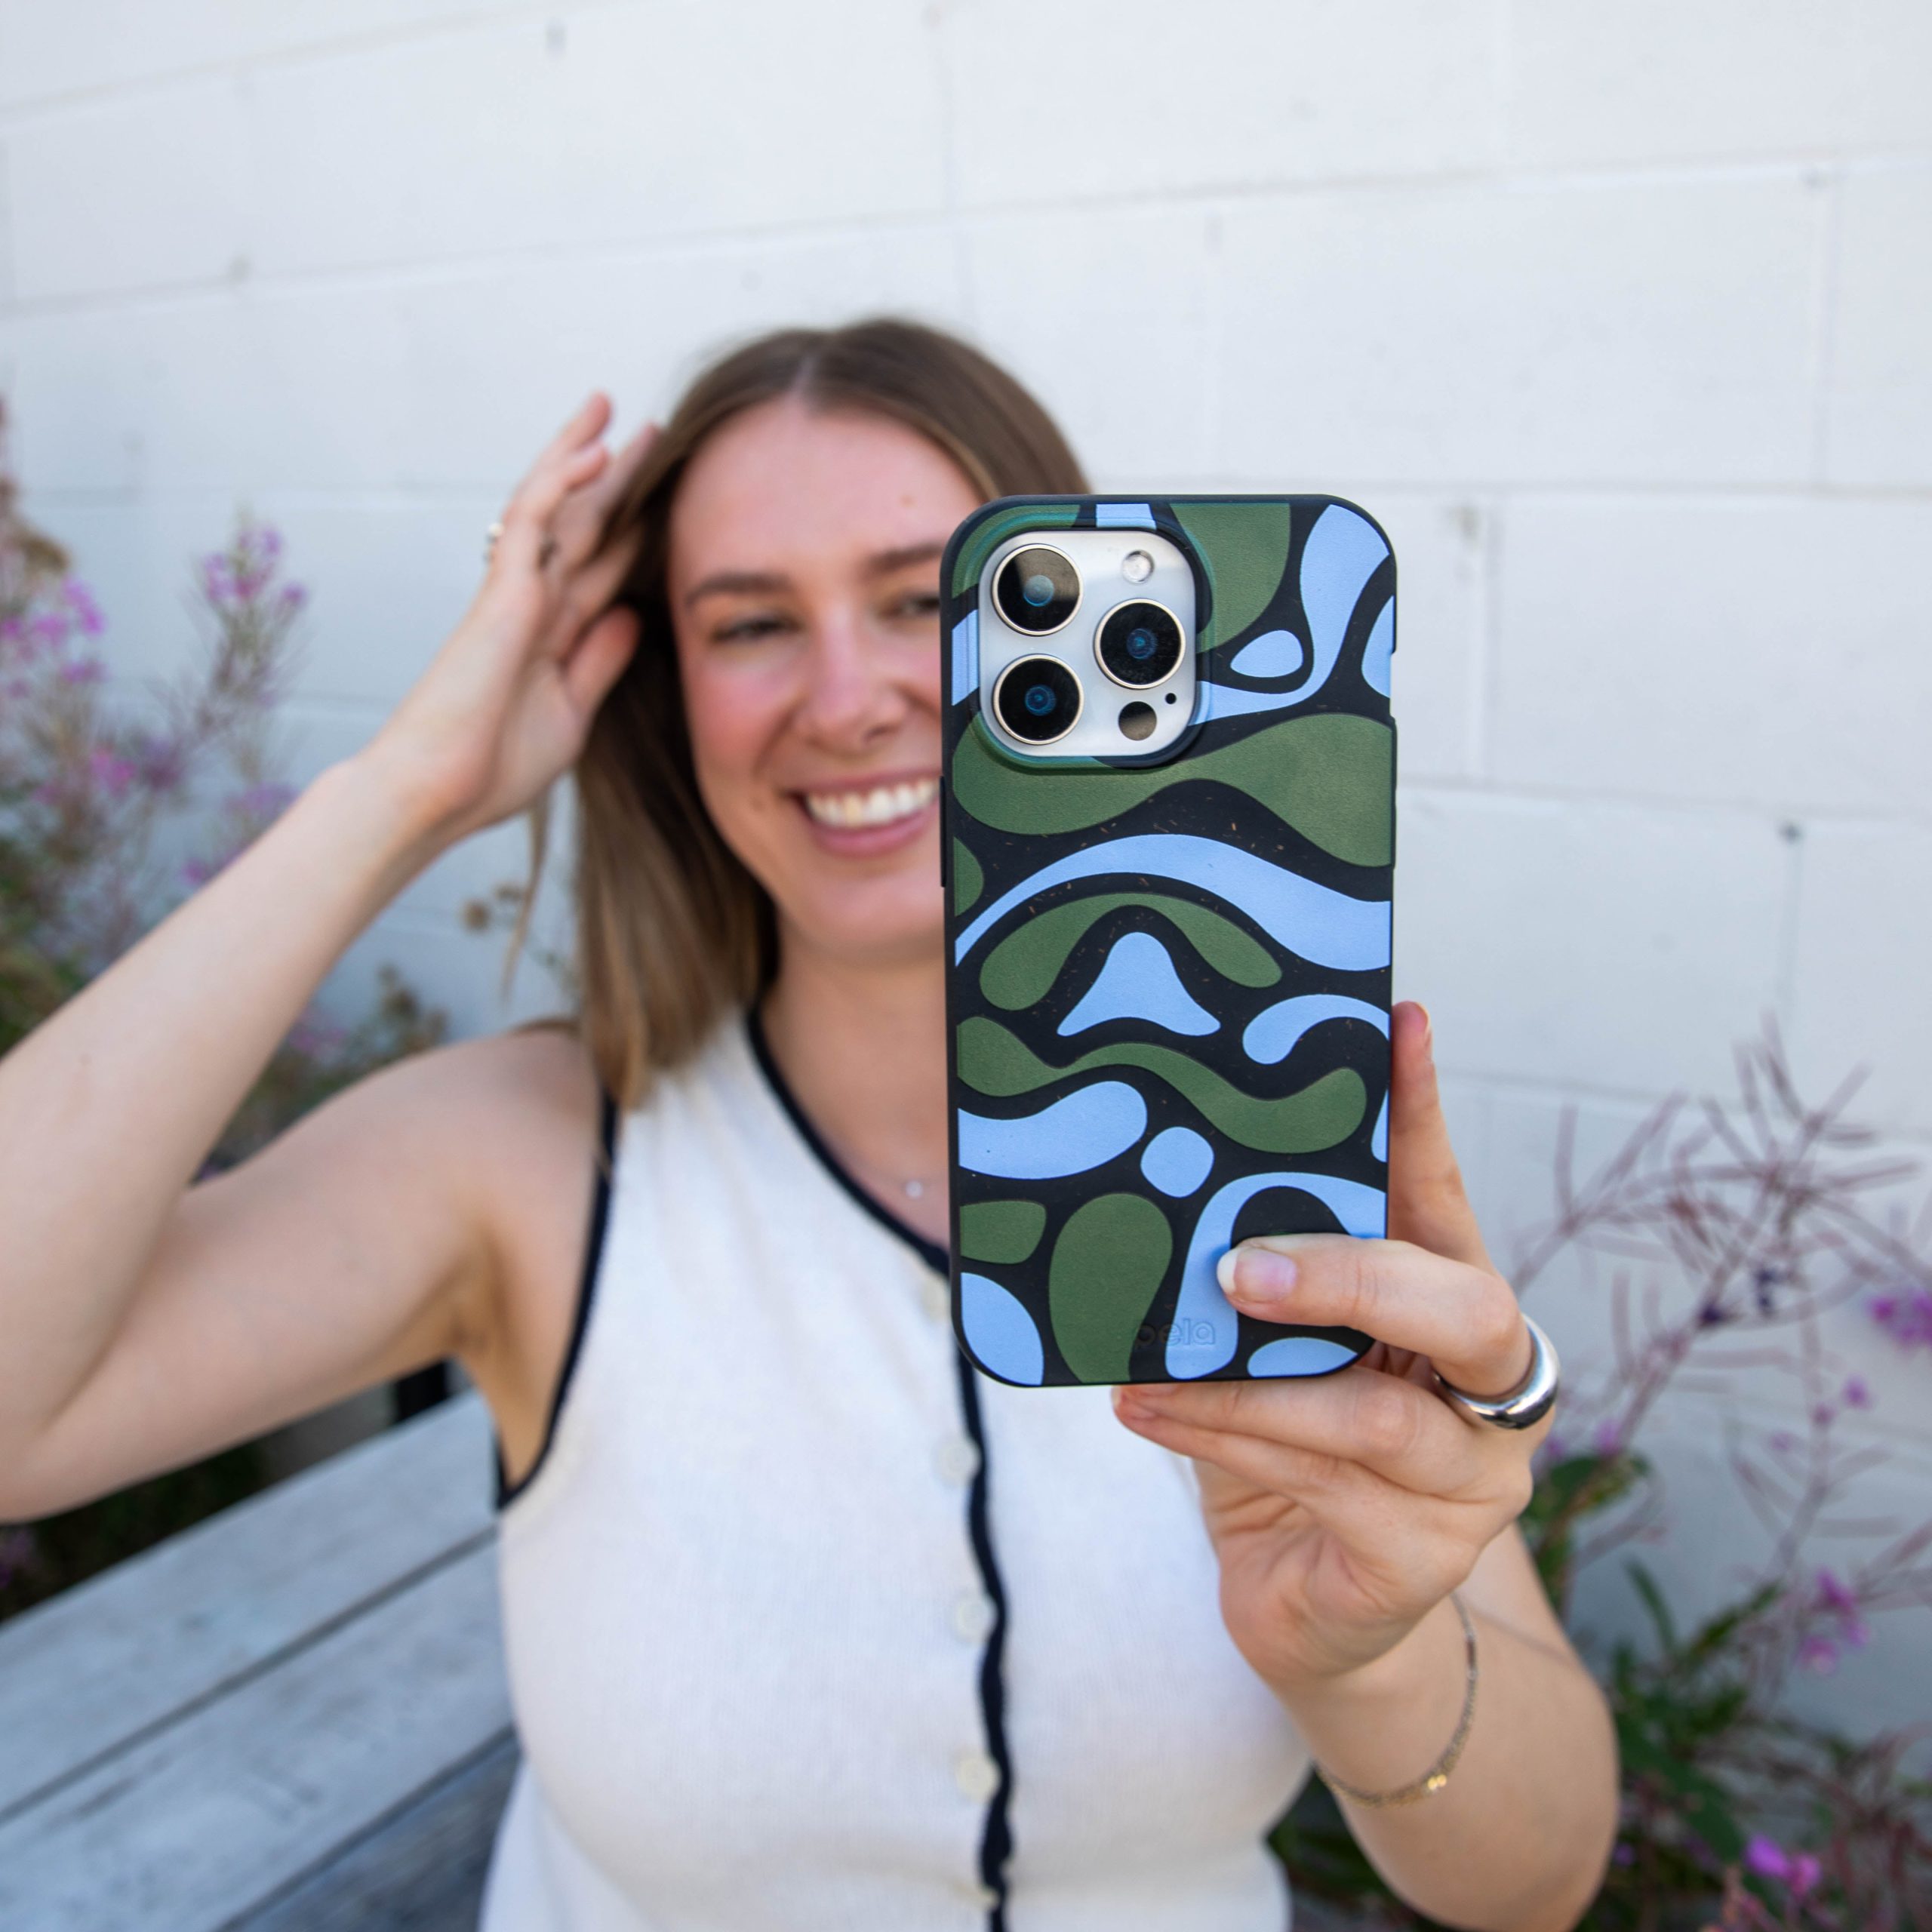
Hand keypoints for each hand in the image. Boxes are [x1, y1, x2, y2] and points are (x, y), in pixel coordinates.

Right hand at [364, 394, 655, 843]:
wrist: (437, 794)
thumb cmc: (491, 767)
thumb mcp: (572, 710)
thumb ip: (601, 659)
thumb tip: (631, 614)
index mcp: (551, 633)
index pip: (602, 566)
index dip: (636, 528)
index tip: (672, 498)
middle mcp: (534, 603)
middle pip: (583, 523)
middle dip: (616, 477)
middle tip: (654, 430)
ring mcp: (515, 594)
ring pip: (554, 506)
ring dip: (583, 455)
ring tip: (612, 409)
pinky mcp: (500, 594)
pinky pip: (532, 522)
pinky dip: (562, 483)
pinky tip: (594, 452)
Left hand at [1113, 1001, 1545, 1696]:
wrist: (1304, 1601)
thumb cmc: (1284, 1442)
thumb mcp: (1274, 1346)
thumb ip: (1256, 1277)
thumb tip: (1157, 1175)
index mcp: (1451, 1305)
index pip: (1444, 1194)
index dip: (1422, 1113)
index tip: (1399, 1020)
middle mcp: (1492, 1386)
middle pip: (1468, 1312)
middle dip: (1350, 1277)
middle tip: (1236, 1269)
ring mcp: (1476, 1482)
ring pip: (1372, 1418)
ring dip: (1242, 1387)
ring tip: (1143, 1367)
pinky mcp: (1425, 1559)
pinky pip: (1323, 1489)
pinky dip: (1223, 1443)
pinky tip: (1145, 1415)